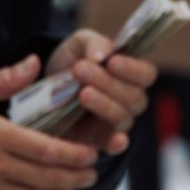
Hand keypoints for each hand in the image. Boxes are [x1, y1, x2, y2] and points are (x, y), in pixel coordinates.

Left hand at [46, 30, 155, 155]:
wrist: (43, 87)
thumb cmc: (71, 62)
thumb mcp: (78, 44)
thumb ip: (93, 43)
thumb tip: (102, 55)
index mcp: (131, 75)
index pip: (146, 74)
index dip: (133, 69)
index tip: (112, 62)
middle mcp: (129, 100)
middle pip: (134, 97)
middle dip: (108, 83)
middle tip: (81, 69)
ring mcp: (115, 122)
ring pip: (122, 117)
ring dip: (104, 104)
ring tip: (83, 93)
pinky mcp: (99, 140)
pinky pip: (114, 146)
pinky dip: (117, 144)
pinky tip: (115, 140)